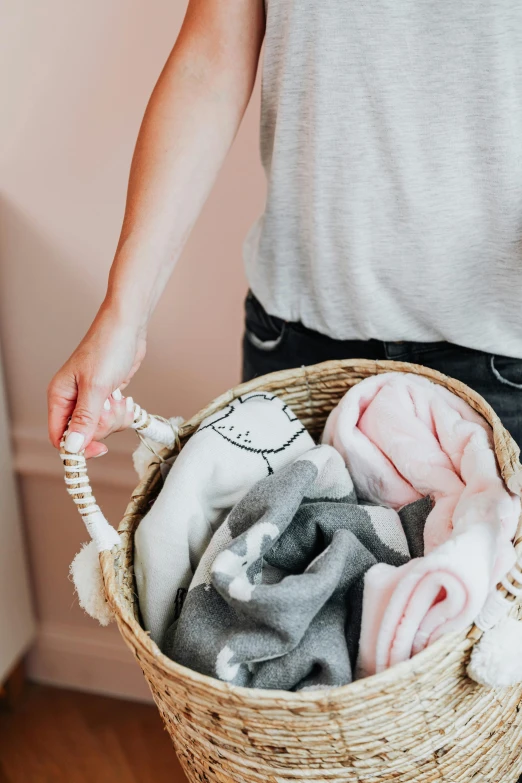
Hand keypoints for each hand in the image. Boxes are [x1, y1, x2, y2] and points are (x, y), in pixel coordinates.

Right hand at [47, 306, 146, 458]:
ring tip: (118, 396)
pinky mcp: (107, 399)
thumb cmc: (108, 347)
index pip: (60, 437)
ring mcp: (91, 400)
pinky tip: (125, 398)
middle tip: (110, 404)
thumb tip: (73, 446)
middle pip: (85, 435)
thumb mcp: (95, 387)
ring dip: (116, 417)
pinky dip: (123, 413)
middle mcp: (73, 401)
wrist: (128, 328)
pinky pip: (115, 419)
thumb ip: (85, 419)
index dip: (78, 448)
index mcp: (60, 397)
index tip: (100, 448)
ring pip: (102, 428)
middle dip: (104, 425)